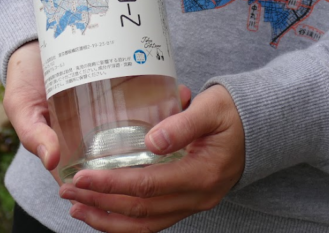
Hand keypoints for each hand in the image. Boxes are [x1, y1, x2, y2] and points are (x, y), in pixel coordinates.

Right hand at [4, 42, 192, 177]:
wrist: (35, 39)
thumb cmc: (26, 79)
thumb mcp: (22, 106)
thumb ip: (34, 132)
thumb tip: (52, 160)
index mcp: (73, 153)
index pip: (102, 178)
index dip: (124, 179)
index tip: (147, 170)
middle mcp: (97, 139)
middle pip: (131, 153)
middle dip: (157, 148)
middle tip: (176, 135)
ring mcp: (113, 115)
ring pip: (146, 128)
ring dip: (168, 123)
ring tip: (183, 107)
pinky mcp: (123, 93)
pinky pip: (149, 100)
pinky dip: (166, 99)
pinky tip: (180, 92)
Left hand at [61, 85, 244, 232]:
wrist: (261, 125)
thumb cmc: (234, 111)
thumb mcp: (212, 107)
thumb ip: (182, 122)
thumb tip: (151, 141)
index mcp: (202, 174)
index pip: (147, 186)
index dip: (111, 183)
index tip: (81, 175)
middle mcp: (198, 197)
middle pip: (140, 211)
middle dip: (99, 202)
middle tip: (67, 189)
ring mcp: (194, 204)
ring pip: (145, 224)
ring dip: (107, 218)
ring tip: (76, 207)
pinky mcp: (189, 202)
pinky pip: (153, 221)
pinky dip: (124, 220)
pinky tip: (103, 212)